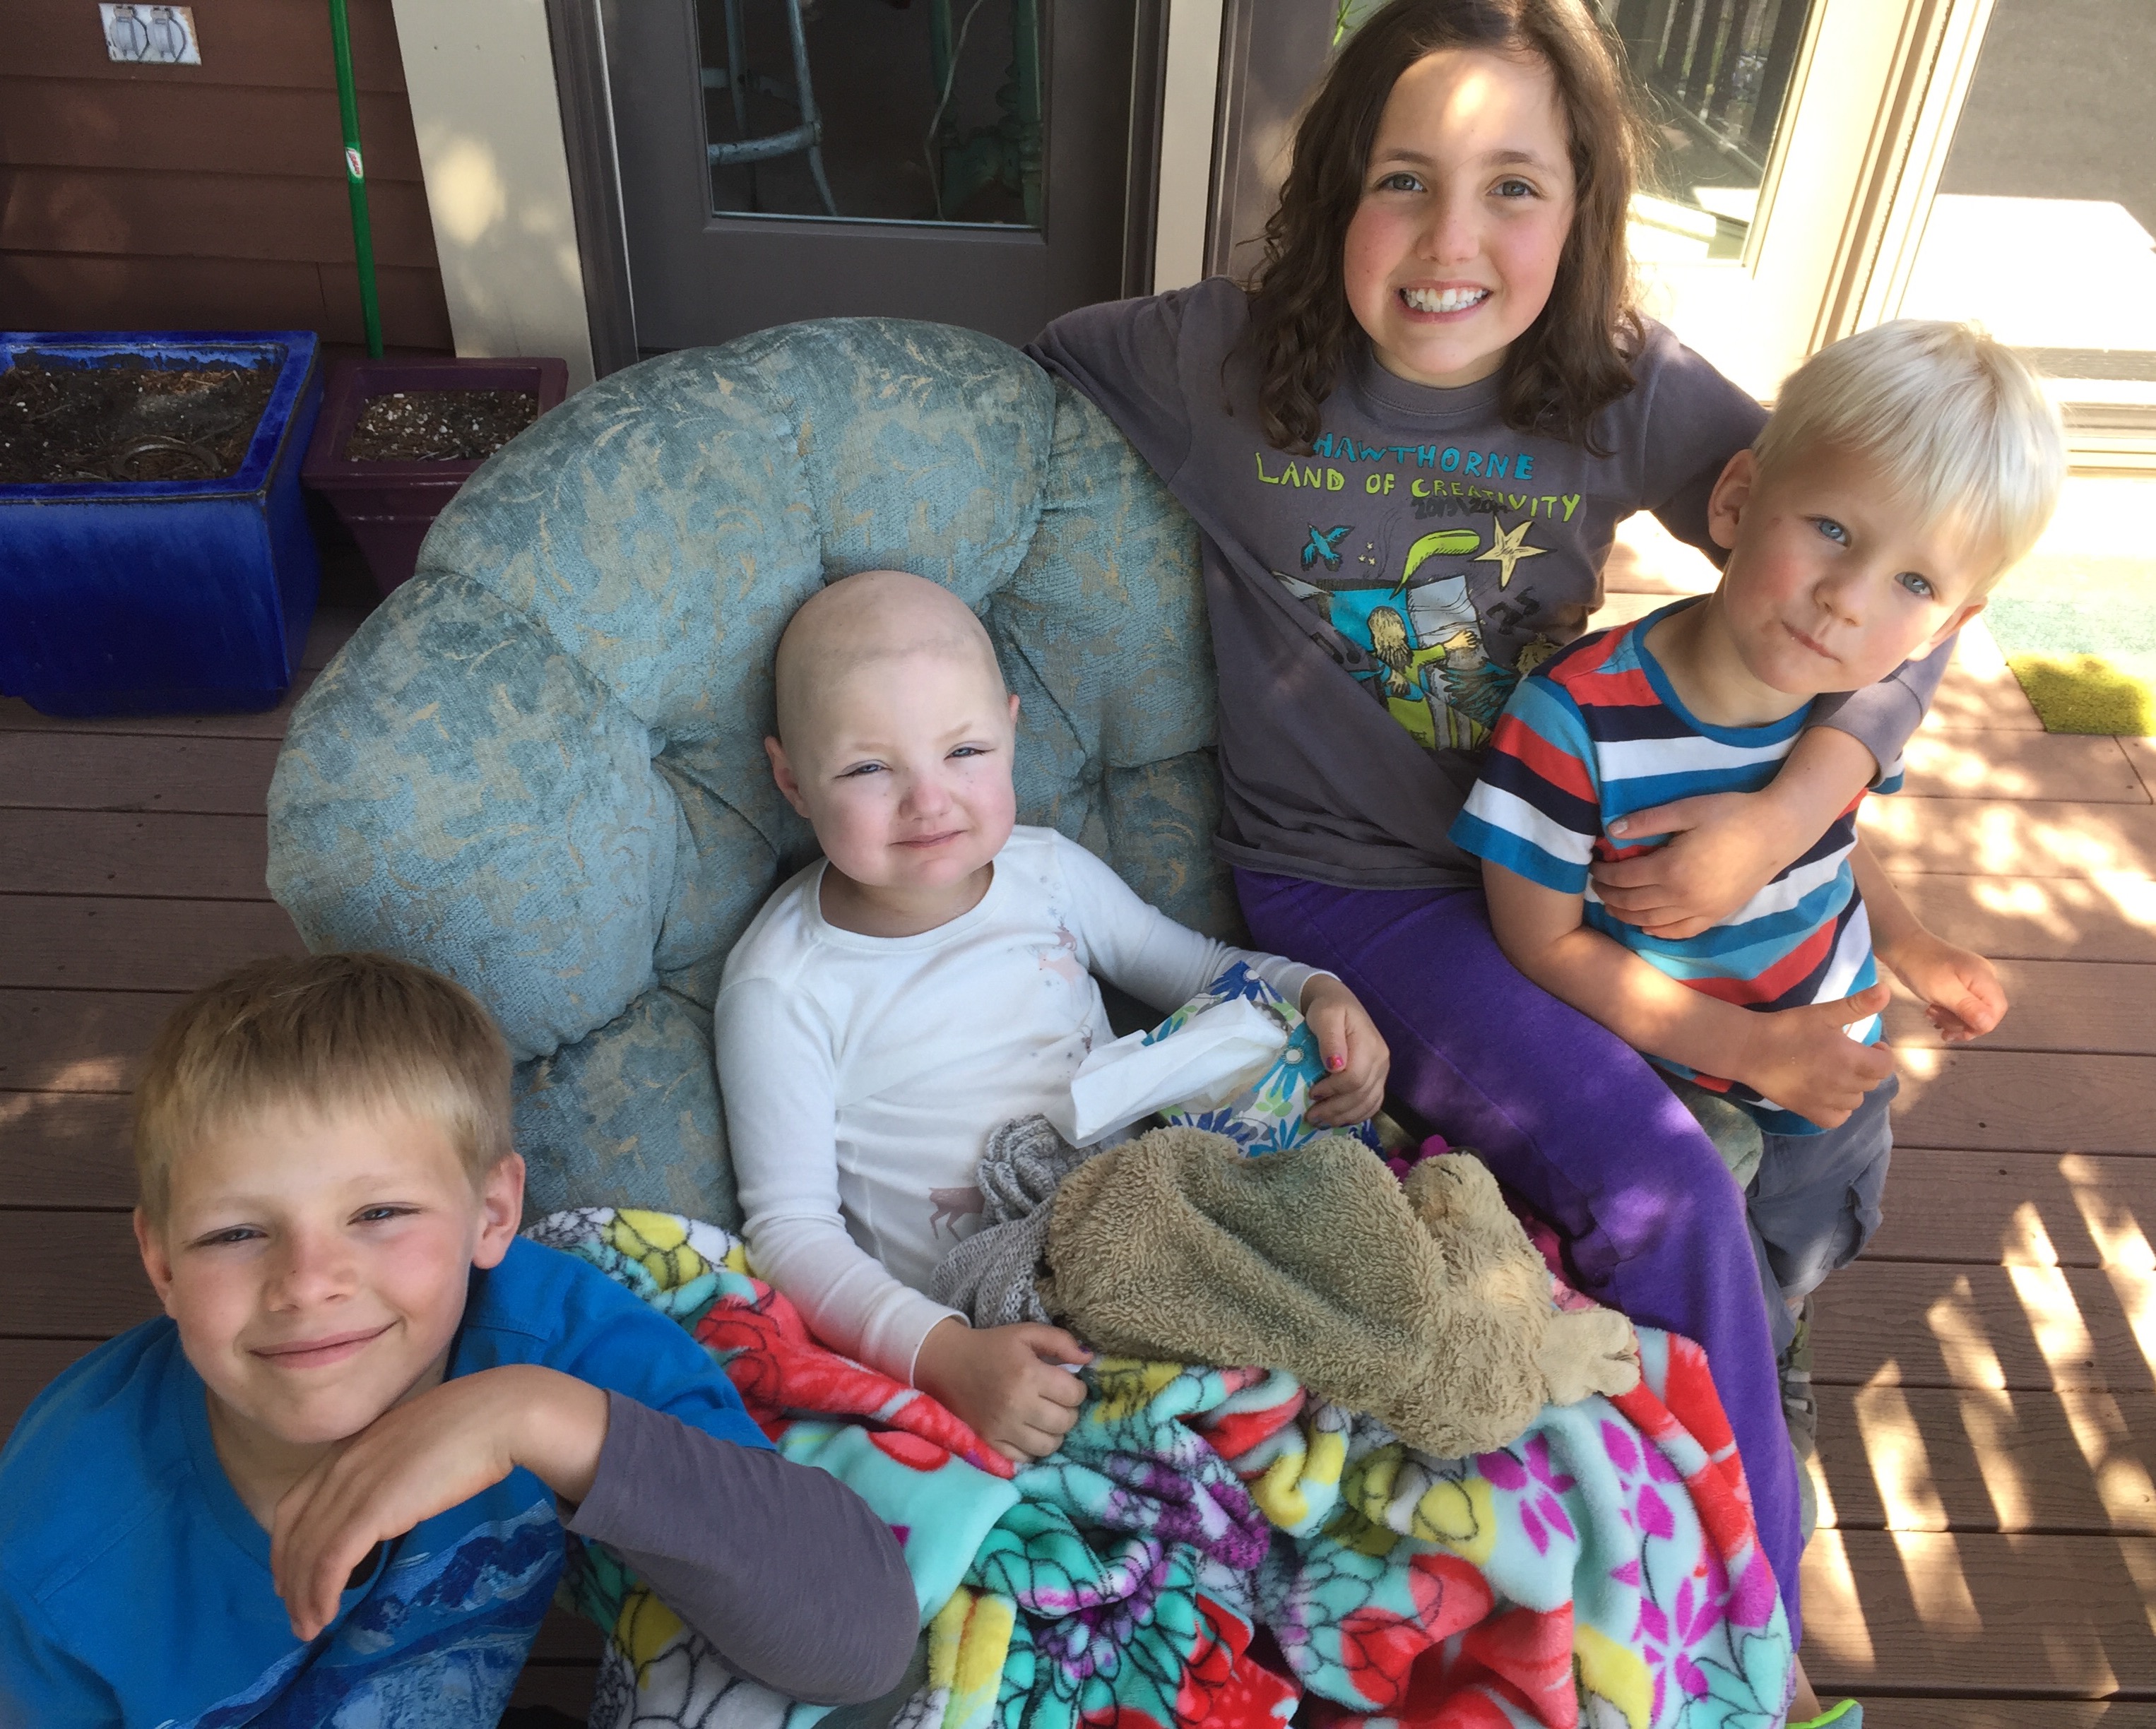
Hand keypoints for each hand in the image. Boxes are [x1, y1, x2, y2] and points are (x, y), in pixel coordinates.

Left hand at [270, 1365, 607, 1640]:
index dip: (284, 1547)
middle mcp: (340, 1467)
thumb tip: (393, 1497)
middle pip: (293, 1533)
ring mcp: (354, 1487)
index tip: (291, 1577)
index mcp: (349, 1449)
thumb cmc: (470, 1424)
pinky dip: (322, 1592)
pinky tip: (327, 1614)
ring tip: (309, 1628)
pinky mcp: (373, 1510)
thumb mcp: (413, 1444)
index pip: (293, 1506)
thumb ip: (391, 1467)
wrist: (497, 1415)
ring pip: (309, 1552)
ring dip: (303, 1596)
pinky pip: (332, 1560)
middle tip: (297, 1614)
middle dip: (289, 1580)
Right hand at [914, 1319, 1088, 1462]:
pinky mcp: (991, 1443)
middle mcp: (1017, 1404)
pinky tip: (1028, 1430)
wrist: (948, 1364)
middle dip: (1068, 1411)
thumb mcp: (1026, 1333)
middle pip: (1065, 1422)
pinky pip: (1026, 1458)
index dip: (1076, 1389)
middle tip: (1056, 1400)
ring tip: (1044, 1417)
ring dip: (1054, 1432)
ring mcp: (1003, 1428)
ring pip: (1049, 1445)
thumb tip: (1088, 1358)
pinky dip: (1032, 1447)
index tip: (1066, 1383)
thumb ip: (1060, 1341)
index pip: (1074, 1395)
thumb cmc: (992, 1347)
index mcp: (1028, 1374)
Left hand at [1299, 975, 1389, 1126]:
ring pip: (1368, 1103)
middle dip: (1335, 1109)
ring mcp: (1381, 1071)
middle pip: (1361, 1095)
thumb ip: (1330, 1039)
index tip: (1312, 1093)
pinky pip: (1373, 1103)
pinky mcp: (1377, 1077)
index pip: (1355, 1078)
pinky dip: (1357, 1115)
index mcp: (1369, 1046)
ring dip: (1344, 1117)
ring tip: (1321, 1122)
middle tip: (1311, 1116)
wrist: (1338, 1002)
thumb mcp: (1325, 1016)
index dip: (1333, 1090)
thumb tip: (1335, 1066)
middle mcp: (1380, 1061)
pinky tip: (1339, 1119)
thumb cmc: (1328, 1008)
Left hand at [1593, 791, 1800, 938]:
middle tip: (1596, 886)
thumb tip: (1611, 830)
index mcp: (1671, 869)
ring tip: (1612, 905)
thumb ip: (1647, 821)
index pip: (1623, 878)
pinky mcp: (1716, 915)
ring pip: (1651, 922)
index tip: (1592, 866)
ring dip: (1626, 916)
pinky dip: (1658, 932)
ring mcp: (1701, 910)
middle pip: (1632, 904)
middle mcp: (1682, 897)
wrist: (1778, 831)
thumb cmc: (1732, 813)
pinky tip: (1646, 926)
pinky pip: (1680, 932)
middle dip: (1608, 896)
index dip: (1602, 874)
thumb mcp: (1687, 809)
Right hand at [1734, 983, 1895, 1129]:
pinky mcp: (1809, 1111)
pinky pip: (1838, 1118)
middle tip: (1849, 1055)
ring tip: (1839, 1073)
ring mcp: (1827, 1101)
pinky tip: (1830, 1096)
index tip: (1871, 1045)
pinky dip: (1840, 1110)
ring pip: (1856, 1101)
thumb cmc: (1788, 1027)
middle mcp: (1843, 1084)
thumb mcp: (1824, 1012)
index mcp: (1851, 1058)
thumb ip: (1857, 1004)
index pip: (1885, 1065)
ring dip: (1854, 1087)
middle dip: (1866, 1068)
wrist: (1751, 1049)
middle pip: (1871, 1082)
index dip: (1882, 1054)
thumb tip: (1887, 991)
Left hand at [1882, 931, 2007, 1042]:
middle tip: (1936, 1020)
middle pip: (1984, 1014)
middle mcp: (1984, 978)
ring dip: (1951, 1020)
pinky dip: (1947, 1013)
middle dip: (1960, 1024)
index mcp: (1984, 978)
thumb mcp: (1943, 990)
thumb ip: (1968, 1008)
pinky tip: (1932, 1013)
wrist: (1901, 946)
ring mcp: (1972, 980)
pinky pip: (1961, 1005)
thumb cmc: (1921, 967)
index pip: (1996, 1011)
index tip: (1956, 1031)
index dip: (1979, 1027)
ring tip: (1929, 1014)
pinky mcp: (1959, 983)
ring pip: (1971, 1012)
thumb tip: (1988, 1025)